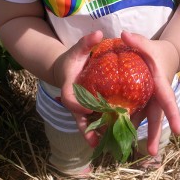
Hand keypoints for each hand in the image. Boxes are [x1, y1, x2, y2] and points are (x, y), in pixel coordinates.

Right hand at [54, 30, 102, 146]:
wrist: (66, 69)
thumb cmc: (72, 60)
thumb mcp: (77, 50)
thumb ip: (86, 43)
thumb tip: (99, 33)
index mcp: (69, 87)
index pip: (69, 98)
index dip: (77, 105)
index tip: (88, 109)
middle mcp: (73, 101)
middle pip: (77, 117)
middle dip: (86, 129)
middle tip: (96, 142)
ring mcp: (80, 107)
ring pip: (85, 123)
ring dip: (94, 134)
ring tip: (105, 145)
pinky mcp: (86, 109)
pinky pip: (92, 120)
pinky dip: (99, 128)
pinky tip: (112, 135)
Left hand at [121, 31, 179, 155]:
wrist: (164, 57)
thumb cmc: (158, 52)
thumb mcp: (149, 45)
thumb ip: (138, 41)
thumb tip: (123, 34)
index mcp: (160, 84)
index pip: (168, 100)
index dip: (173, 114)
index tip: (178, 130)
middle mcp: (157, 96)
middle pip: (157, 116)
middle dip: (155, 134)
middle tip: (152, 153)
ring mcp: (150, 99)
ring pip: (146, 118)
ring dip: (141, 132)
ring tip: (131, 148)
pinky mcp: (143, 100)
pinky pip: (137, 112)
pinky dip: (130, 122)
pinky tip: (119, 131)